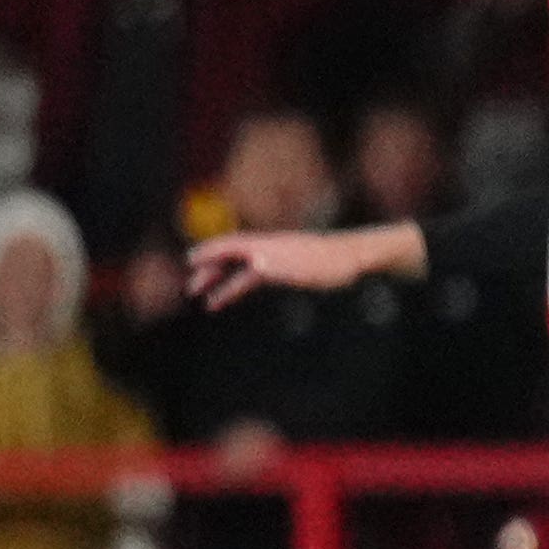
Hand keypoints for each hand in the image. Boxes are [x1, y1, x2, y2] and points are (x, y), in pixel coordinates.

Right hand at [185, 223, 418, 304]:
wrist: (357, 258)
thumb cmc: (332, 263)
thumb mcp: (306, 268)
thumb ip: (279, 267)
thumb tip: (254, 265)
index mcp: (269, 245)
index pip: (232, 245)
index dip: (210, 252)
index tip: (190, 260)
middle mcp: (268, 249)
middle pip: (232, 258)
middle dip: (210, 272)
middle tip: (192, 288)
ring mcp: (276, 259)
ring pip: (241, 270)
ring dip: (223, 285)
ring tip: (208, 304)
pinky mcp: (285, 269)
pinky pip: (255, 279)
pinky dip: (241, 288)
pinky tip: (230, 300)